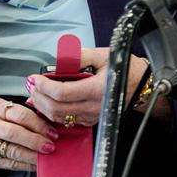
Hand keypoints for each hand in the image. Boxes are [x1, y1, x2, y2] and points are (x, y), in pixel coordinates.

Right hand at [0, 97, 58, 172]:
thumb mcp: (6, 112)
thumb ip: (26, 114)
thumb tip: (53, 123)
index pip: (20, 114)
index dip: (38, 124)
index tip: (53, 132)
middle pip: (14, 132)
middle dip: (35, 140)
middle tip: (50, 146)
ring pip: (12, 150)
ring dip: (32, 155)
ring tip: (46, 156)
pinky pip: (10, 163)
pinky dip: (26, 165)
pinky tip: (37, 164)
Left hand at [27, 48, 148, 126]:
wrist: (144, 85)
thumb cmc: (127, 69)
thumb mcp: (106, 55)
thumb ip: (81, 56)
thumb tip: (61, 60)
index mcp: (97, 89)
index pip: (61, 92)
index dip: (44, 86)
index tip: (35, 78)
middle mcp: (94, 106)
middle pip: (55, 108)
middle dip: (39, 96)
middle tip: (32, 85)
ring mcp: (92, 116)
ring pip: (59, 117)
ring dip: (43, 107)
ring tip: (36, 94)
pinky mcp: (92, 120)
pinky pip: (67, 121)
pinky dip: (53, 113)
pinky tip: (48, 103)